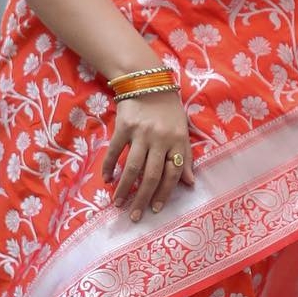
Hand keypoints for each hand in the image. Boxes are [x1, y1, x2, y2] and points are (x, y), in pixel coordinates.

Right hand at [103, 88, 196, 219]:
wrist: (147, 80)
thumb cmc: (168, 109)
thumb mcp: (182, 130)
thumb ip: (186, 157)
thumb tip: (190, 183)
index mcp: (178, 140)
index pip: (173, 172)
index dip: (165, 193)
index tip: (155, 209)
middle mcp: (161, 138)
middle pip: (152, 175)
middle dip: (143, 198)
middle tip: (134, 216)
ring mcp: (141, 132)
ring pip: (133, 167)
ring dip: (125, 188)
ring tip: (118, 204)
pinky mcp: (124, 126)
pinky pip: (114, 151)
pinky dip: (109, 167)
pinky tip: (107, 180)